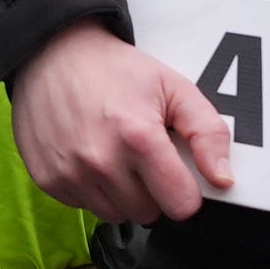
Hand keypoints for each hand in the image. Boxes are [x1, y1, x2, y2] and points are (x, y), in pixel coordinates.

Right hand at [8, 19, 235, 222]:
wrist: (53, 53)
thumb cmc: (115, 70)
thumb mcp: (174, 87)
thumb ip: (208, 133)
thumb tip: (222, 178)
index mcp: (138, 138)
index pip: (181, 205)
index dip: (184, 189)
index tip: (175, 171)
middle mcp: (101, 161)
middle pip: (148, 213)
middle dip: (152, 190)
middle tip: (140, 155)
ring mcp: (70, 173)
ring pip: (116, 215)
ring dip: (122, 194)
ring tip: (114, 155)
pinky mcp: (47, 179)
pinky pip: (84, 206)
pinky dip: (92, 189)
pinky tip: (88, 156)